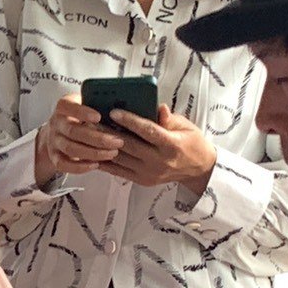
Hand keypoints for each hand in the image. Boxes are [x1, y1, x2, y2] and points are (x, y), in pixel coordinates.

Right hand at [34, 95, 126, 183]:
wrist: (59, 130)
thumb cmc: (80, 116)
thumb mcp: (86, 104)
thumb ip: (99, 105)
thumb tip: (123, 108)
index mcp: (63, 106)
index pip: (68, 106)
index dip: (82, 112)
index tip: (99, 117)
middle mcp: (56, 123)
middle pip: (73, 131)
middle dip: (97, 138)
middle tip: (117, 142)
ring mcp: (53, 141)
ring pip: (70, 149)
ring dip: (93, 153)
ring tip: (112, 153)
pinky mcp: (54, 157)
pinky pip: (63, 165)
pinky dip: (80, 167)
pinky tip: (96, 164)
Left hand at [103, 107, 218, 190]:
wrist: (198, 169)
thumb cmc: (191, 142)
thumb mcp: (185, 126)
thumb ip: (168, 118)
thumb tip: (157, 107)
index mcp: (171, 145)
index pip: (148, 131)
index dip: (130, 121)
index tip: (114, 111)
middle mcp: (159, 161)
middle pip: (129, 145)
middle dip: (109, 132)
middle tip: (93, 120)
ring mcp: (149, 173)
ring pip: (121, 159)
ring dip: (103, 146)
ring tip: (89, 133)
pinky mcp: (142, 180)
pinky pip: (118, 171)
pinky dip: (105, 162)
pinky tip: (93, 151)